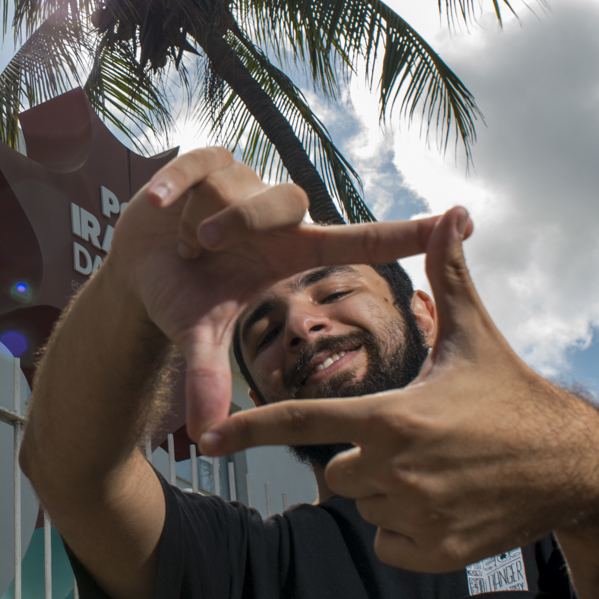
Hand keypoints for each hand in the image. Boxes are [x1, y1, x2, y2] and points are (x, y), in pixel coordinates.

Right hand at [99, 148, 444, 441]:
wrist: (141, 266)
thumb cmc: (188, 296)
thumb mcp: (200, 334)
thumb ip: (208, 376)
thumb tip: (206, 433)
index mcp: (293, 250)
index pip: (360, 240)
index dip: (406, 233)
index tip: (457, 219)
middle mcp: (277, 214)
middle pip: (288, 202)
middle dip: (244, 222)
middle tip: (207, 249)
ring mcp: (242, 183)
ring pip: (240, 187)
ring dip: (206, 218)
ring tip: (187, 243)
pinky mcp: (202, 164)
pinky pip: (195, 166)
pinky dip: (174, 187)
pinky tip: (158, 207)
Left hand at [197, 207, 598, 572]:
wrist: (574, 468)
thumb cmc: (515, 395)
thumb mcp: (475, 336)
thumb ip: (447, 278)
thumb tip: (449, 214)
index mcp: (391, 418)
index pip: (302, 421)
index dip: (250, 428)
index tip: (208, 438)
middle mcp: (394, 470)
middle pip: (335, 471)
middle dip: (362, 457)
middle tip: (414, 442)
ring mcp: (415, 515)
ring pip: (364, 506)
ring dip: (386, 492)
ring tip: (438, 470)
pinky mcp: (435, 552)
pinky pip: (388, 543)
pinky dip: (405, 530)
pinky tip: (443, 504)